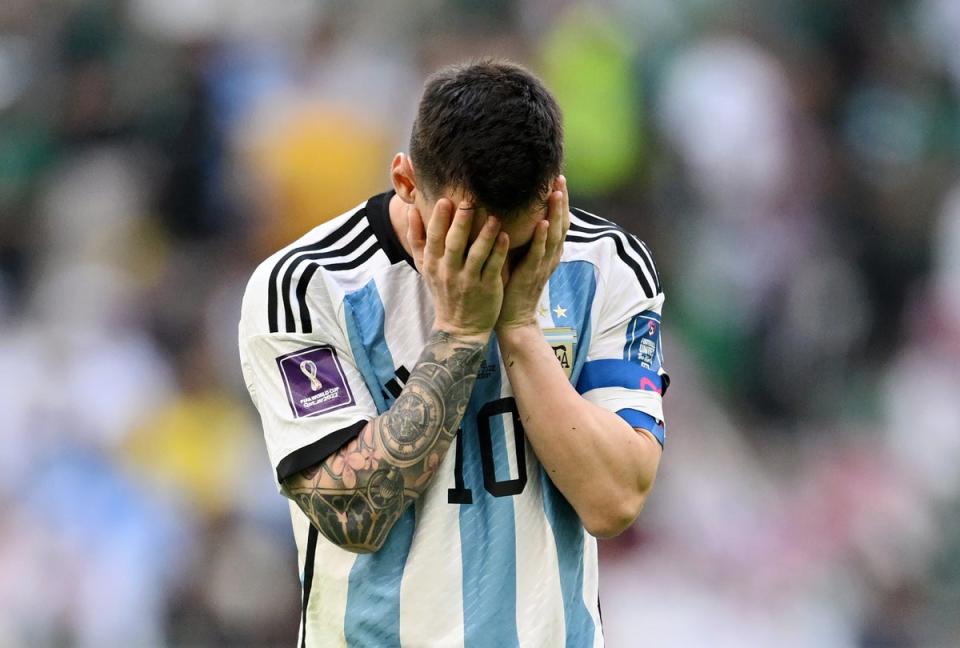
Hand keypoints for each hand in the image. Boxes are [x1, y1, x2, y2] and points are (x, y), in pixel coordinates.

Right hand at [408, 199, 508, 341]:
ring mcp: (469, 281)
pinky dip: (499, 252)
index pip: (434, 239)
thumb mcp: (425, 268)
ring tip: (494, 217)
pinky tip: (505, 236)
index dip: (438, 220)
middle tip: (469, 201)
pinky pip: (493, 267)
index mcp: (433, 264)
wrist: (459, 328)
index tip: (444, 200)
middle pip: (454, 244)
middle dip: (461, 222)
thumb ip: (417, 239)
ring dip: (485, 235)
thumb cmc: (443, 291)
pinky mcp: (487, 288)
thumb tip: (411, 211)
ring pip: (477, 254)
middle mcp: (449, 272)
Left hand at [496, 176, 568, 332]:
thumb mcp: (517, 256)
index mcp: (548, 251)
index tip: (557, 179)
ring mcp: (543, 265)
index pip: (557, 221)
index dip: (560, 201)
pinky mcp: (532, 274)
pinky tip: (542, 222)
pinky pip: (539, 253)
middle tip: (560, 178)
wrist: (512, 318)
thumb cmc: (511, 286)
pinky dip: (542, 237)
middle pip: (561, 223)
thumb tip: (507, 211)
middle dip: (562, 201)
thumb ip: (518, 236)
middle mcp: (550, 256)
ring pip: (554, 235)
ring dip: (556, 214)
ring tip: (557, 193)